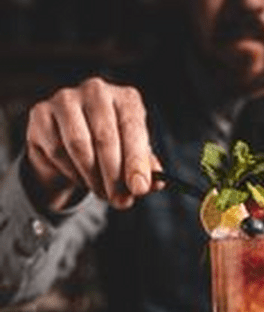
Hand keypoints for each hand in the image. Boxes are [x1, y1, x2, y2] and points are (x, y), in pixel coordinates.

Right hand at [26, 76, 163, 210]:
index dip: (137, 162)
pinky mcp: (41, 113)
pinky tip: (80, 177)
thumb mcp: (133, 159)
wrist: (71, 149)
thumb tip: (156, 183)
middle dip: (115, 176)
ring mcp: (66, 99)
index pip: (133, 128)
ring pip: (80, 146)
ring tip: (102, 193)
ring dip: (93, 177)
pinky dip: (71, 171)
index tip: (139, 188)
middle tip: (120, 201)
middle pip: (106, 138)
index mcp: (126, 98)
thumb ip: (146, 169)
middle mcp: (97, 91)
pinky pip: (57, 150)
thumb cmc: (110, 150)